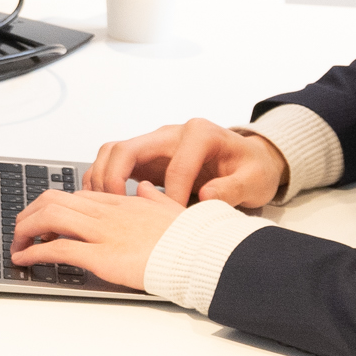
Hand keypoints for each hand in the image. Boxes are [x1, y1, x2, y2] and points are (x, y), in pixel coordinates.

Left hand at [9, 182, 189, 292]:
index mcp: (122, 202)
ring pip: (49, 218)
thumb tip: (144, 189)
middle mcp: (108, 212)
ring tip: (17, 247)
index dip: (52, 207)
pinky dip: (34, 253)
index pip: (76, 196)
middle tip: (21, 232)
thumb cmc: (191, 237)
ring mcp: (103, 233)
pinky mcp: (102, 256)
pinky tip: (26, 260)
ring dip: (24, 231)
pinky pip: (57, 249)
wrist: (202, 253)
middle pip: (53, 200)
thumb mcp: (171, 209)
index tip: (43, 220)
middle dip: (29, 214)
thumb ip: (154, 199)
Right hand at [79, 117, 290, 210]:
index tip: (173, 221)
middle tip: (116, 211)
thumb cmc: (251, 169)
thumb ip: (233, 188)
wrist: (248, 161)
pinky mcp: (146, 157)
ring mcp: (155, 144)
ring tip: (104, 209)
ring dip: (101, 178)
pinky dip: (103, 180)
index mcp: (200, 134)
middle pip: (127, 148)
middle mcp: (171, 134)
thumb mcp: (254, 180)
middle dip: (114, 180)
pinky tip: (105, 204)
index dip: (172, 196)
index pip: (175, 166)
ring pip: (112, 152)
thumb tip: (207, 197)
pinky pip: (113, 162)